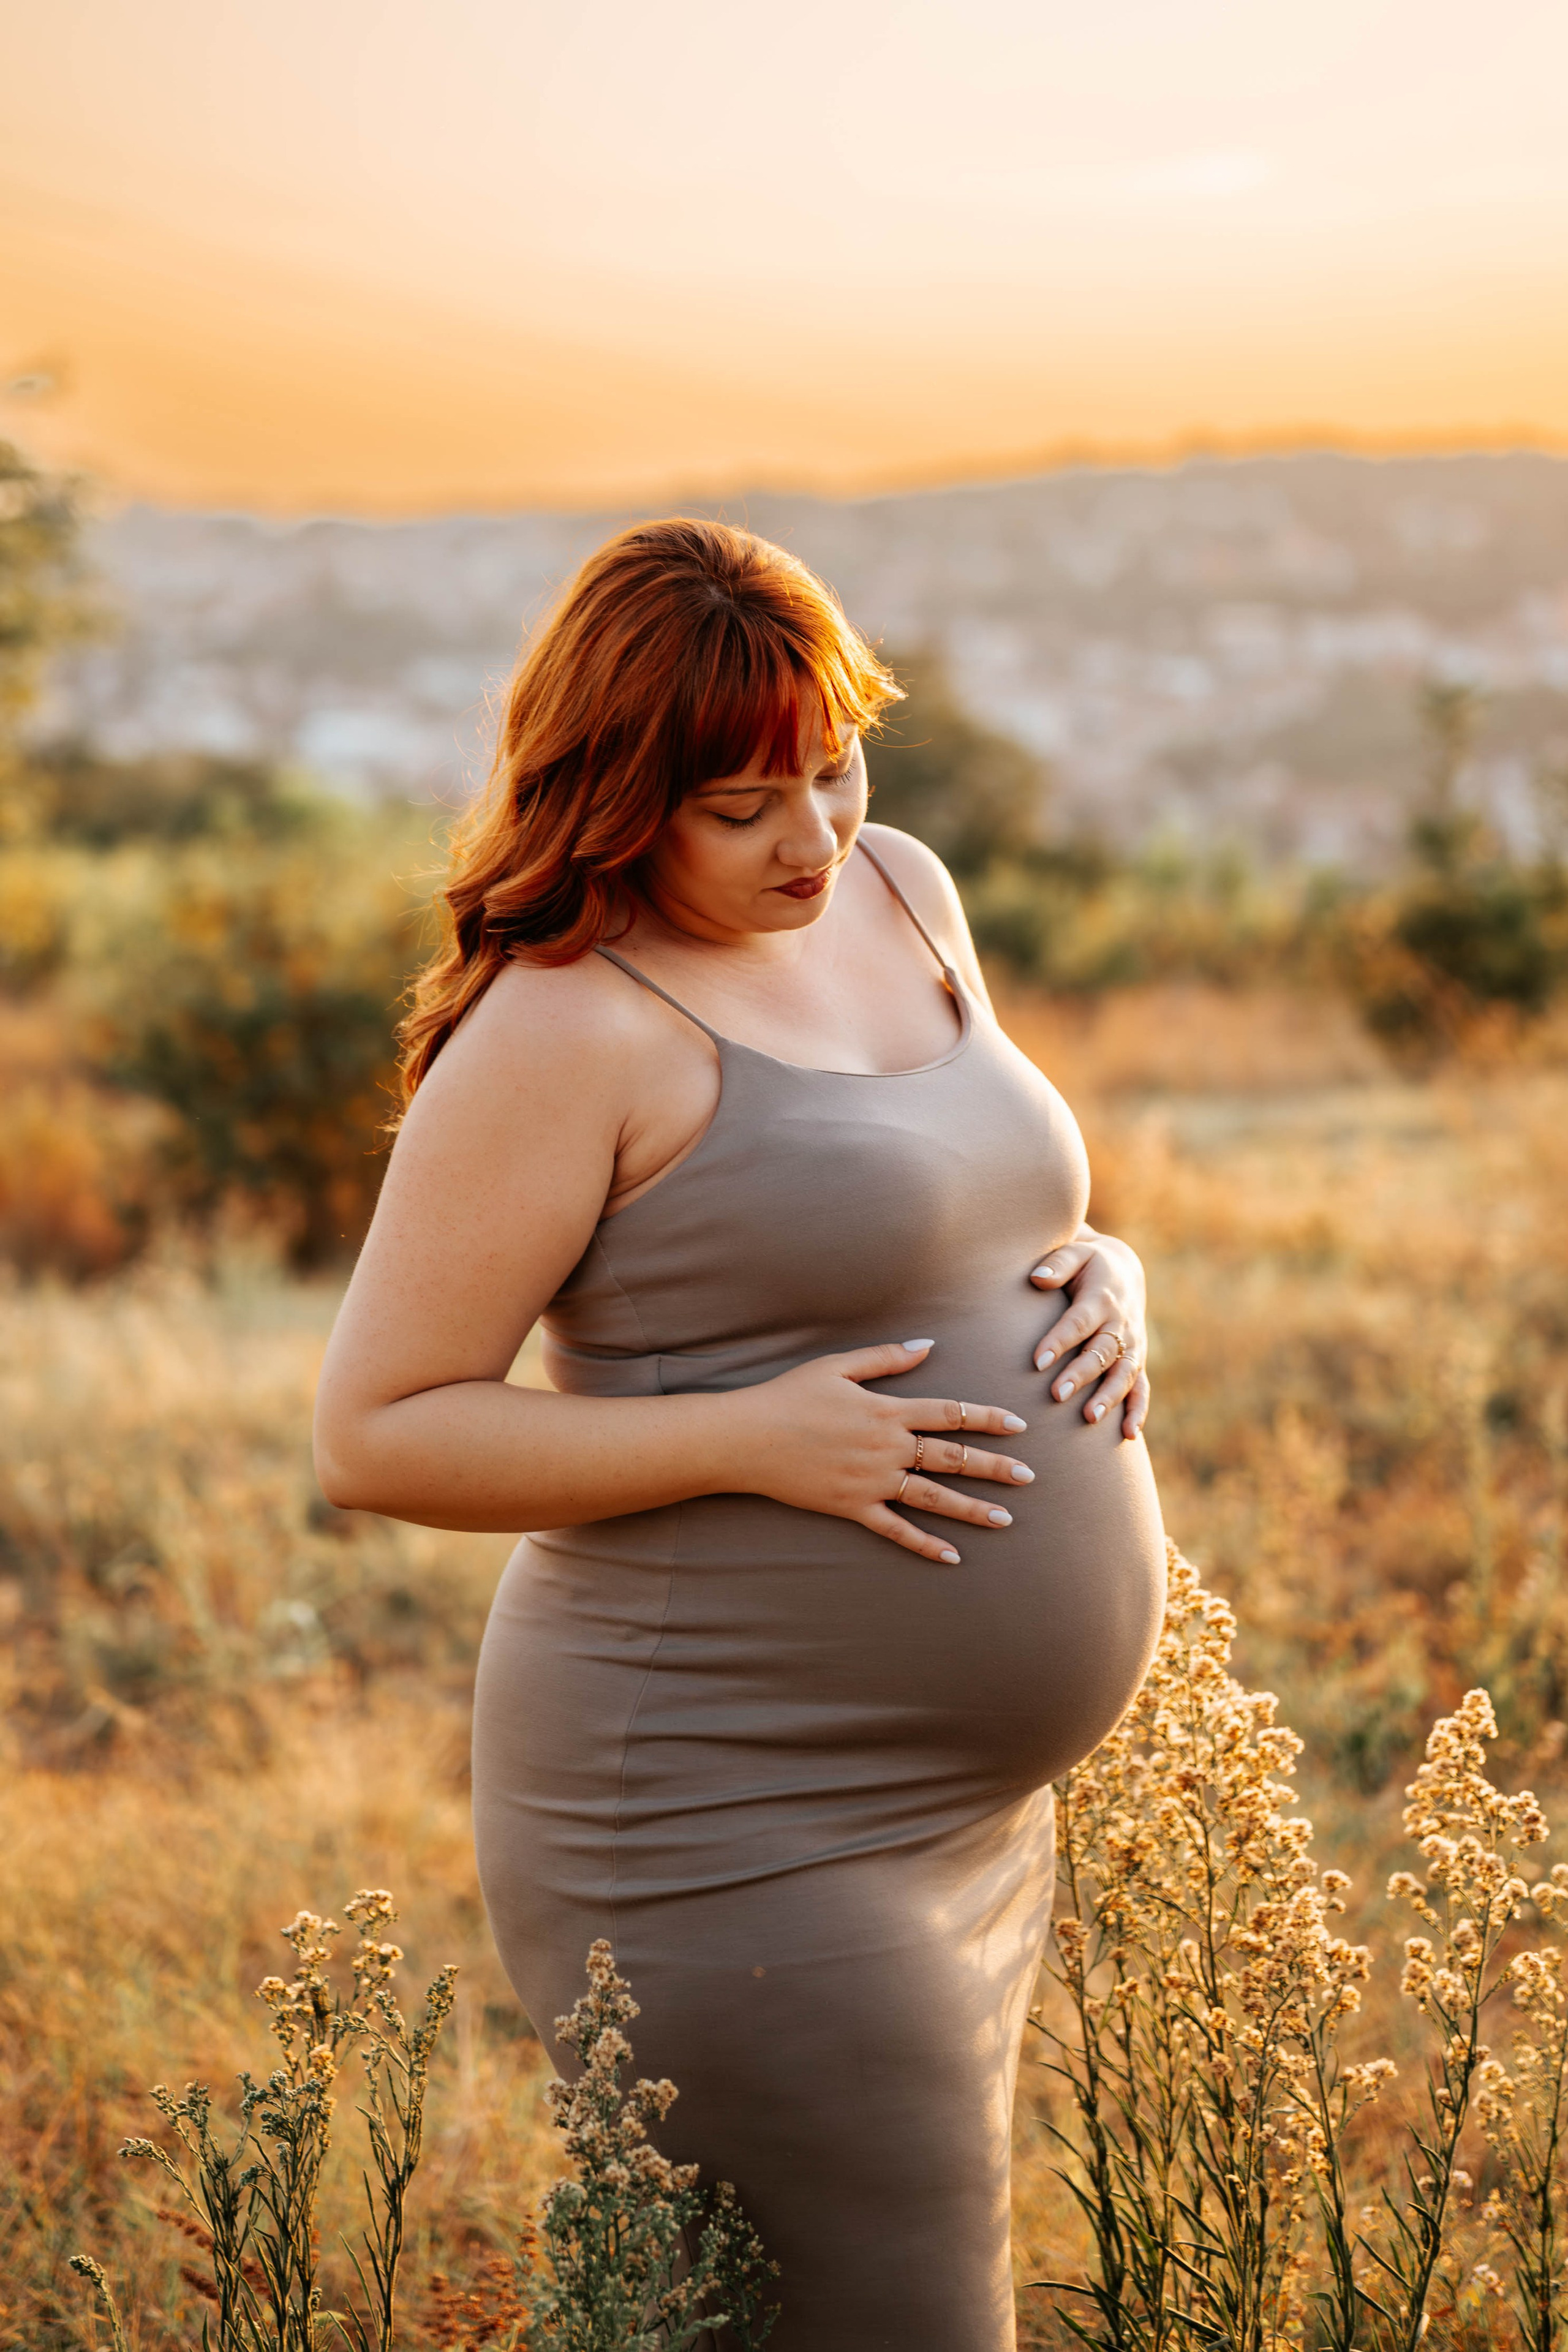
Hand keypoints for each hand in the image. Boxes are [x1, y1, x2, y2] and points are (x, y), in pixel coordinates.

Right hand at [725, 1340, 1034, 1565]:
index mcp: (887, 1410)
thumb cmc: (789, 1395)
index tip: (1017, 1425)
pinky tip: (952, 1556)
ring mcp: (872, 1481)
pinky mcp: (853, 1507)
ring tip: (1006, 1518)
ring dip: (972, 1508)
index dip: (987, 1418)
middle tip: (1029, 1477)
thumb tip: (929, 1345)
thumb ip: (887, 1358)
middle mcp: (887, 1447)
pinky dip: (925, 1544)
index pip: (950, 1413)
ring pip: (933, 1497)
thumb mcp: (838, 1366)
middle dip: (994, 1467)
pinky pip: (896, 1530)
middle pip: (951, 1457)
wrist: (747, 1437)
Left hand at [1030, 1227, 1149, 1440]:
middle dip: (1080, 1375)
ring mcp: (1132, 1345)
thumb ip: (1057, 1264)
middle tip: (1056, 1394)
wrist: (1122, 1270)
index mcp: (1101, 1299)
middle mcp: (1120, 1324)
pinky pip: (1141, 1388)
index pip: (1078, 1322)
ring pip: (1123, 1374)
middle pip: (1101, 1353)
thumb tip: (1036, 1278)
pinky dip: (1138, 1410)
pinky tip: (1128, 1435)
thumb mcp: (1075, 1253)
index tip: (1037, 1360)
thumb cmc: (1086, 1264)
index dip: (1059, 1341)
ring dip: (1109, 1397)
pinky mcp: (1136, 1360)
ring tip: (1089, 1418)